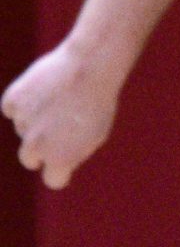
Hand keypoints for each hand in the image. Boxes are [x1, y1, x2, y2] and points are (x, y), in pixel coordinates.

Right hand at [3, 43, 125, 189]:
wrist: (91, 66)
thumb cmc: (99, 100)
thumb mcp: (96, 132)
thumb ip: (72, 150)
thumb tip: (55, 161)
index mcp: (60, 160)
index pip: (54, 179)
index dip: (62, 168)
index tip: (68, 157)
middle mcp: (37, 147)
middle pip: (30, 158)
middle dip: (41, 148)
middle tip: (58, 127)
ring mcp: (22, 124)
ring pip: (23, 129)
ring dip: (36, 120)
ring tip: (60, 99)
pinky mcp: (13, 101)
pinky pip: (13, 107)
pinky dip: (23, 101)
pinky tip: (41, 90)